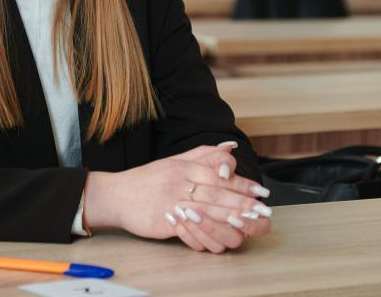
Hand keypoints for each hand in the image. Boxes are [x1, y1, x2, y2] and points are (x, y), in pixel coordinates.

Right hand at [83, 142, 272, 252]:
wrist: (117, 194)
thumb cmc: (148, 179)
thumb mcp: (175, 160)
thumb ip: (204, 154)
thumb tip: (230, 147)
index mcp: (185, 166)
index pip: (219, 172)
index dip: (242, 183)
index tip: (261, 191)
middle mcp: (180, 181)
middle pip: (218, 192)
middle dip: (244, 202)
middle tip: (264, 210)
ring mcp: (172, 201)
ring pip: (207, 209)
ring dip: (231, 216)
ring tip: (250, 222)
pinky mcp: (163, 219)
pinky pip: (189, 227)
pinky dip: (206, 230)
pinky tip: (221, 234)